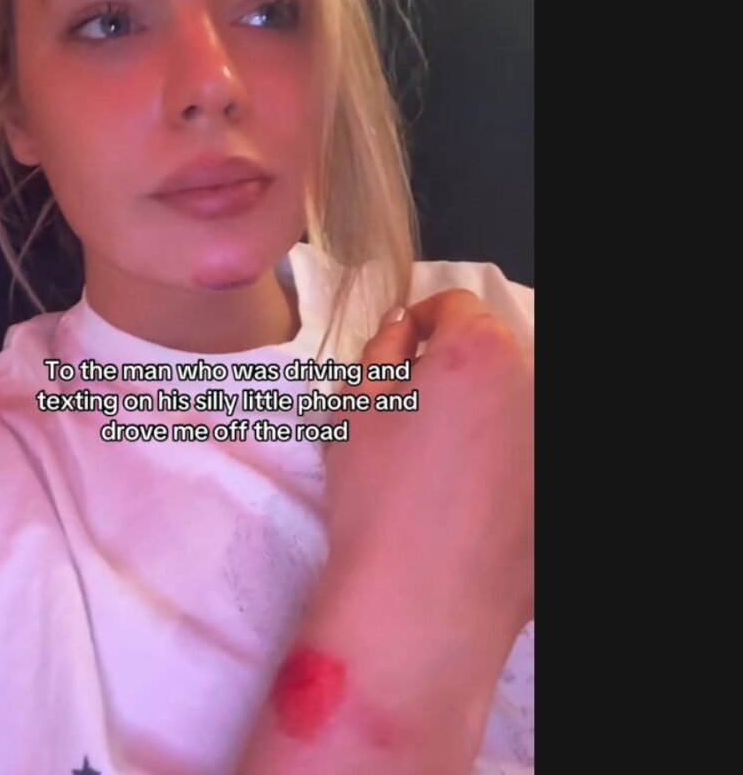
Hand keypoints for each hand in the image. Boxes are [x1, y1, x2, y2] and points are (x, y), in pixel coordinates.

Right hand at [325, 289, 533, 643]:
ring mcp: (547, 443)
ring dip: (478, 411)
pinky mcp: (549, 493)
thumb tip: (402, 330)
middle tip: (405, 409)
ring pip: (510, 405)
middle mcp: (531, 389)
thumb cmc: (379, 492)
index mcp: (479, 352)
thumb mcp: (356, 404)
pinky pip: (521, 458)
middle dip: (450, 366)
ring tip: (434, 461)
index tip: (396, 350)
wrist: (421, 601)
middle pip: (490, 353)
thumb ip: (380, 348)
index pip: (455, 303)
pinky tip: (464, 502)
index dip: (419, 319)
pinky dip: (499, 462)